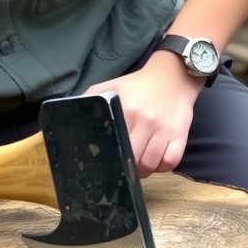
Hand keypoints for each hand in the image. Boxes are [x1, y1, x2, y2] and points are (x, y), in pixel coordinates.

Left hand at [85, 51, 203, 176]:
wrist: (172, 77)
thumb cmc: (137, 86)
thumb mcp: (111, 87)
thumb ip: (89, 99)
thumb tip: (66, 114)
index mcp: (126, 108)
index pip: (114, 143)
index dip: (109, 158)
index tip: (104, 162)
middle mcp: (146, 120)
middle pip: (133, 159)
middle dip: (126, 168)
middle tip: (121, 166)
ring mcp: (165, 129)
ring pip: (151, 165)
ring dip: (143, 170)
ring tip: (137, 165)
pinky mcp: (181, 134)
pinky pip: (171, 162)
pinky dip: (162, 167)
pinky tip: (156, 161)